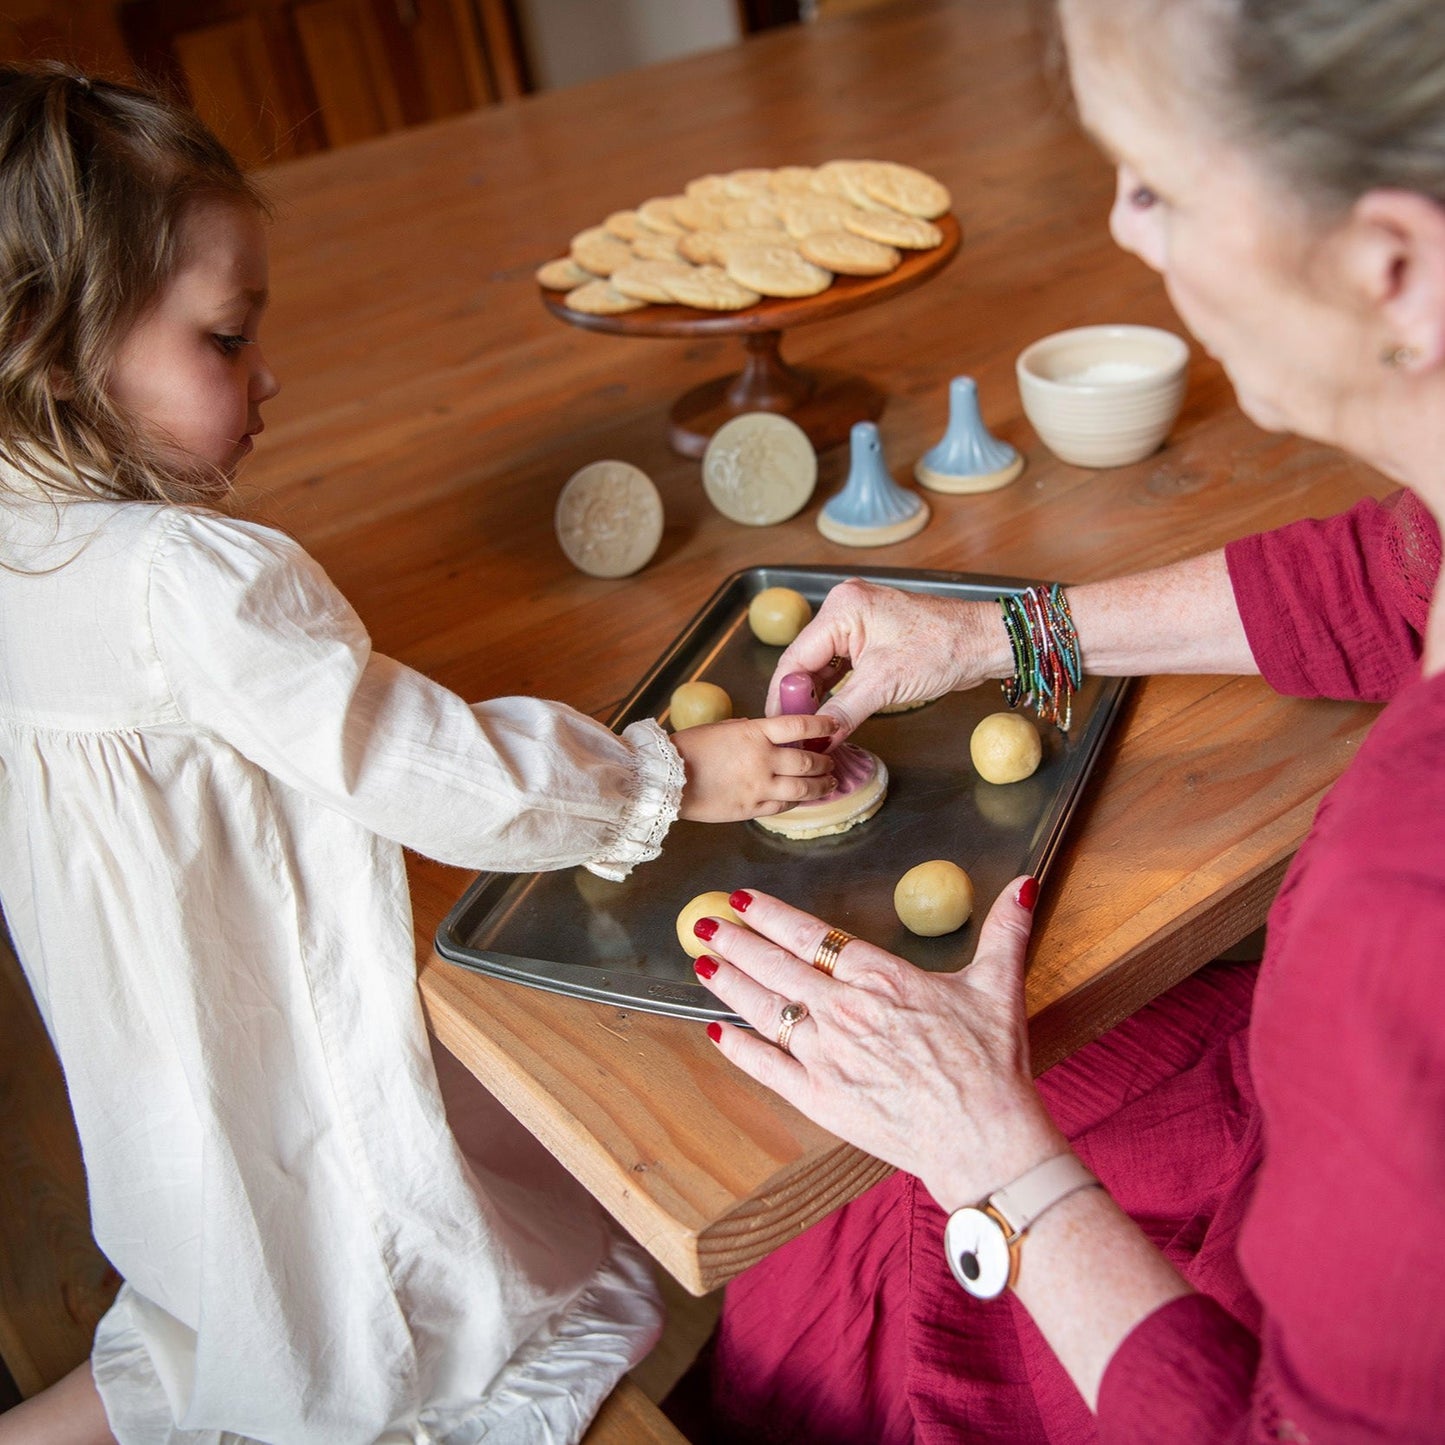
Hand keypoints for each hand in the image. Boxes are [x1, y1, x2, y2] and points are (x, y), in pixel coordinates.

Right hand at [674, 713, 838, 821]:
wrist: (666, 779)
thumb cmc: (689, 749)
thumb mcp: (724, 729)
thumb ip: (752, 732)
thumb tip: (771, 736)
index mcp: (754, 734)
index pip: (800, 725)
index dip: (822, 725)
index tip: (834, 725)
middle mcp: (762, 760)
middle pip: (809, 761)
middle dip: (825, 762)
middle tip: (831, 761)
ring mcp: (759, 787)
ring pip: (804, 789)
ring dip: (821, 785)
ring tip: (829, 783)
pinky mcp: (752, 809)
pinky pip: (784, 806)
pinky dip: (797, 801)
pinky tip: (802, 798)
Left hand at [693, 879, 1064, 1210]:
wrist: (986, 1140)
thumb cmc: (991, 1065)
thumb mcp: (999, 986)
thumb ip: (1004, 930)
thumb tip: (1025, 882)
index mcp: (881, 978)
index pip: (812, 936)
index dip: (772, 915)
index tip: (744, 899)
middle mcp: (844, 1011)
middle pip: (776, 967)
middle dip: (736, 942)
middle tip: (705, 924)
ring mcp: (827, 1056)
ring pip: (765, 1010)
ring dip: (729, 984)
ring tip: (702, 963)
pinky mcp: (820, 1099)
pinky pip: (768, 1068)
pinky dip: (739, 1049)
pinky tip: (716, 1033)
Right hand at [764, 580, 1009, 739]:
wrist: (987, 642)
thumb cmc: (945, 649)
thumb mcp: (886, 684)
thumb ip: (843, 712)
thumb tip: (817, 739)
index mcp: (842, 608)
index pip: (796, 657)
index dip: (784, 695)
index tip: (777, 726)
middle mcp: (845, 609)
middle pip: (807, 661)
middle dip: (800, 698)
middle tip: (792, 732)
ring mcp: (859, 622)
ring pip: (824, 666)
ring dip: (818, 697)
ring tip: (808, 728)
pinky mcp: (873, 637)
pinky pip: (843, 666)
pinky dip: (836, 691)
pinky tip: (829, 713)